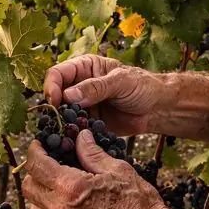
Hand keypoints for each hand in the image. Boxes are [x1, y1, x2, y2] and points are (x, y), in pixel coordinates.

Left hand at [23, 129, 167, 208]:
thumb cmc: (139, 204)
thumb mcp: (118, 170)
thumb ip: (92, 153)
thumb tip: (80, 136)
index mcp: (71, 188)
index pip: (36, 165)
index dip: (34, 151)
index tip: (38, 145)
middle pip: (28, 188)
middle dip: (34, 172)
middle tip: (47, 163)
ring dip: (39, 194)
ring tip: (54, 185)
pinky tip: (63, 207)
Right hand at [42, 54, 158, 134]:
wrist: (156, 109)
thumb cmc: (141, 86)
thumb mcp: (120, 82)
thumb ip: (96, 87)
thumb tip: (69, 95)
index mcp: (84, 68)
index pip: (58, 73)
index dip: (52, 85)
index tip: (55, 100)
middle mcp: (79, 86)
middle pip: (56, 95)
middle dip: (54, 107)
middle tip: (59, 119)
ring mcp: (83, 106)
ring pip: (62, 115)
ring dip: (62, 123)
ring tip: (67, 132)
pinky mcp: (88, 123)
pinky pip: (74, 130)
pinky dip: (73, 135)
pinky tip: (76, 140)